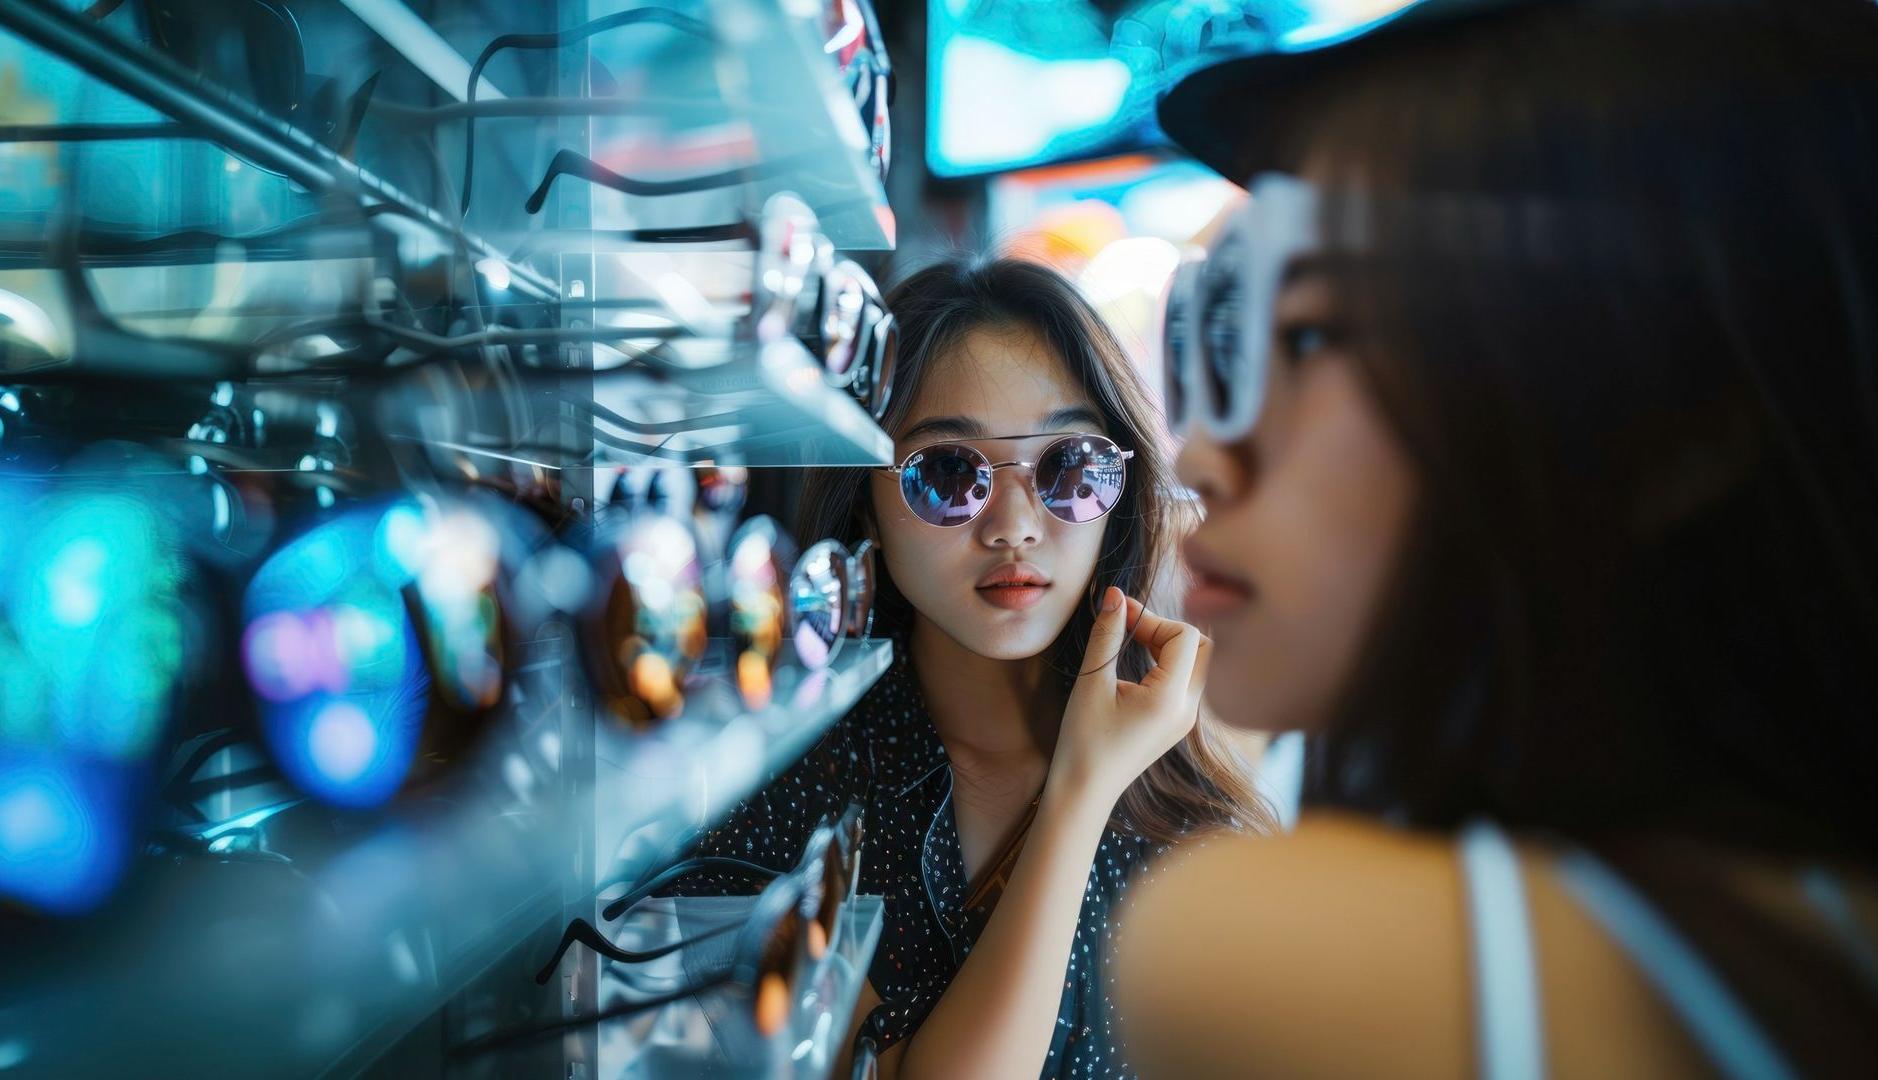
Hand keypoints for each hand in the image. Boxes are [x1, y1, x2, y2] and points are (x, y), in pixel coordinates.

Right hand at [1049, 586, 1210, 806]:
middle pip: (1203, 646)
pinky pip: (1187, 679)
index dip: (1153, 618)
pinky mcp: (1178, 722)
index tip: (1120, 616)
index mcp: (1170, 699)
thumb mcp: (1092, 683)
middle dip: (1169, 629)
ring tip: (1133, 642)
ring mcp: (1186, 718)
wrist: (1085, 790)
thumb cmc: (1083, 741)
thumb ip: (1107, 635)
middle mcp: (1188, 709)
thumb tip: (1115, 595)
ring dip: (1169, 644)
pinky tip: (1139, 663)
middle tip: (1132, 628)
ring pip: (1197, 662)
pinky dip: (1168, 662)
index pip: (1185, 636)